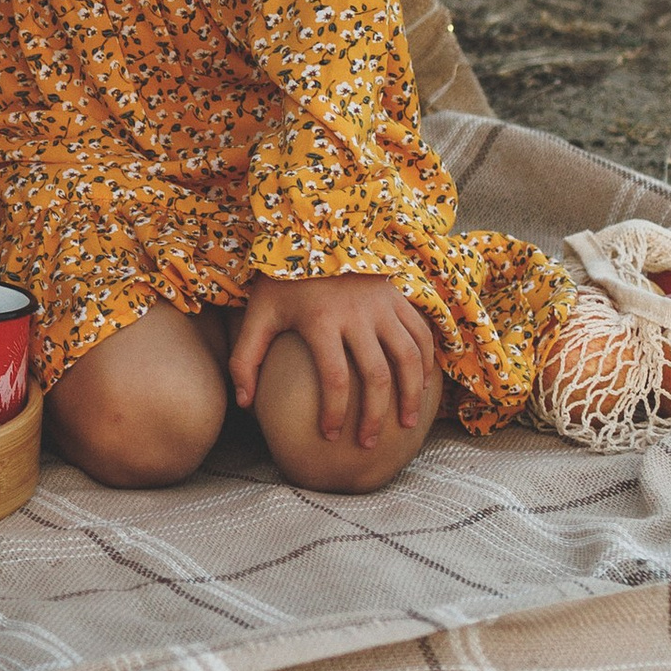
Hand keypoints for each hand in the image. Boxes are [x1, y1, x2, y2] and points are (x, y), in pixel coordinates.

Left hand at [227, 275, 438, 448]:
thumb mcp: (258, 312)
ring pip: (408, 356)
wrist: (315, 227)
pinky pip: (421, 333)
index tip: (328, 435)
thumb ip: (246, 358)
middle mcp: (357, 312)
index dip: (333, 412)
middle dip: (374, 415)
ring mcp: (382, 303)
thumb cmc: (283, 277)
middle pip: (376, 374)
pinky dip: (426, 362)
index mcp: (320, 319)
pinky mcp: (398, 294)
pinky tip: (422, 386)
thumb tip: (244, 403)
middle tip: (367, 443)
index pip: (333, 377)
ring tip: (405, 424)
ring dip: (410, 394)